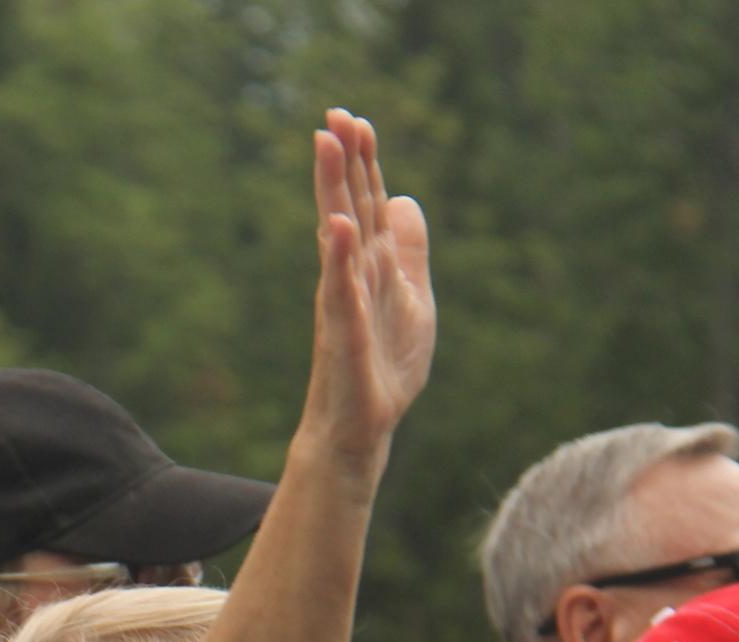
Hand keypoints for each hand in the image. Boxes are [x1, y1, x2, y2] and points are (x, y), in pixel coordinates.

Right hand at [301, 109, 433, 458]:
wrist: (360, 430)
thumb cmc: (381, 368)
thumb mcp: (413, 298)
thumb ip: (409, 251)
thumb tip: (406, 199)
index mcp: (372, 266)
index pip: (368, 202)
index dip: (363, 162)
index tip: (355, 119)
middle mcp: (353, 276)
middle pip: (348, 206)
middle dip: (342, 161)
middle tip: (334, 115)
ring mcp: (345, 303)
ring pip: (338, 236)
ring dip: (332, 190)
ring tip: (326, 146)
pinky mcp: (345, 335)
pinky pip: (342, 291)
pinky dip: (340, 258)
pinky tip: (339, 226)